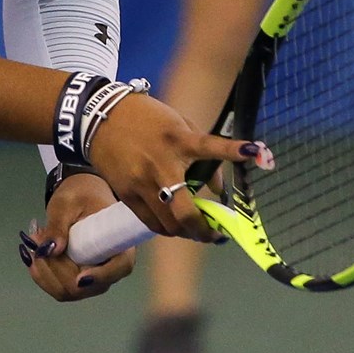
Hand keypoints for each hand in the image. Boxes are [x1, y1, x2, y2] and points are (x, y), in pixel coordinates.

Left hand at [20, 172, 130, 301]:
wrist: (79, 198)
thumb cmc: (80, 195)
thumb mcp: (66, 204)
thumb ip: (58, 225)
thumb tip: (50, 250)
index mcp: (120, 243)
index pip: (120, 267)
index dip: (102, 276)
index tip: (80, 277)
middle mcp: (111, 266)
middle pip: (85, 285)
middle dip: (55, 268)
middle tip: (36, 239)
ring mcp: (94, 278)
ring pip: (68, 291)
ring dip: (45, 271)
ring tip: (34, 242)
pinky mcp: (79, 281)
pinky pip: (59, 289)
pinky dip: (42, 275)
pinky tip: (33, 256)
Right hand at [84, 93, 271, 241]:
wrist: (99, 117)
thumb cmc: (146, 119)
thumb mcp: (179, 125)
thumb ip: (201, 153)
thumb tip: (217, 189)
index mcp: (178, 140)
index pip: (209, 145)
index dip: (233, 150)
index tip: (254, 152)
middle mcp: (160, 164)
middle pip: (185, 211)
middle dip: (204, 230)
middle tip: (215, 234)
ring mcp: (141, 183)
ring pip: (168, 225)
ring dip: (186, 231)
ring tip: (195, 229)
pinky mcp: (126, 194)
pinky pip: (150, 222)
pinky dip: (166, 227)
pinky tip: (173, 224)